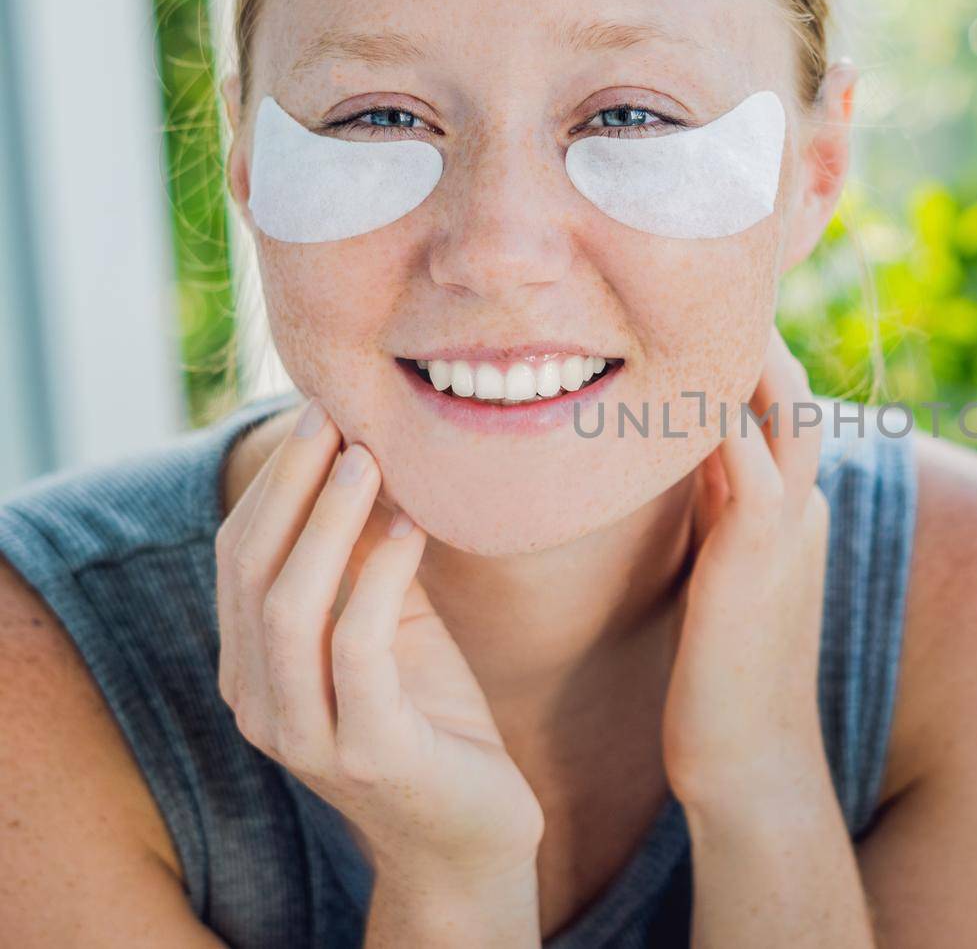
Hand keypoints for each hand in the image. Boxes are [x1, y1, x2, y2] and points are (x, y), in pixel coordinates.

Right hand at [215, 401, 544, 890]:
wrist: (470, 832)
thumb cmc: (431, 715)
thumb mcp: (391, 620)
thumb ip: (366, 555)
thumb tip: (363, 451)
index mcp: (254, 667)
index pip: (239, 557)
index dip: (273, 480)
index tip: (318, 411)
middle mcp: (260, 703)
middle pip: (251, 571)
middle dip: (288, 485)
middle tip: (331, 416)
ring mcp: (306, 735)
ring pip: (288, 608)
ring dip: (324, 522)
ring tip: (365, 459)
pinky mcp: (368, 752)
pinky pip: (357, 649)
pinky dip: (379, 580)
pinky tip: (414, 530)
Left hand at [661, 327, 832, 815]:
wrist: (751, 769)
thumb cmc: (724, 682)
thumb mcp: (726, 583)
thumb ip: (718, 524)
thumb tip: (686, 475)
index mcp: (791, 512)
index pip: (776, 407)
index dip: (745, 351)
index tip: (693, 304)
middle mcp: (801, 507)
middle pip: (788, 390)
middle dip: (752, 330)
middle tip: (697, 273)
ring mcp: (786, 529)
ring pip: (780, 410)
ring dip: (742, 354)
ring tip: (690, 295)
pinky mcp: (753, 558)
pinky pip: (744, 462)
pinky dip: (712, 414)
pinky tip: (670, 378)